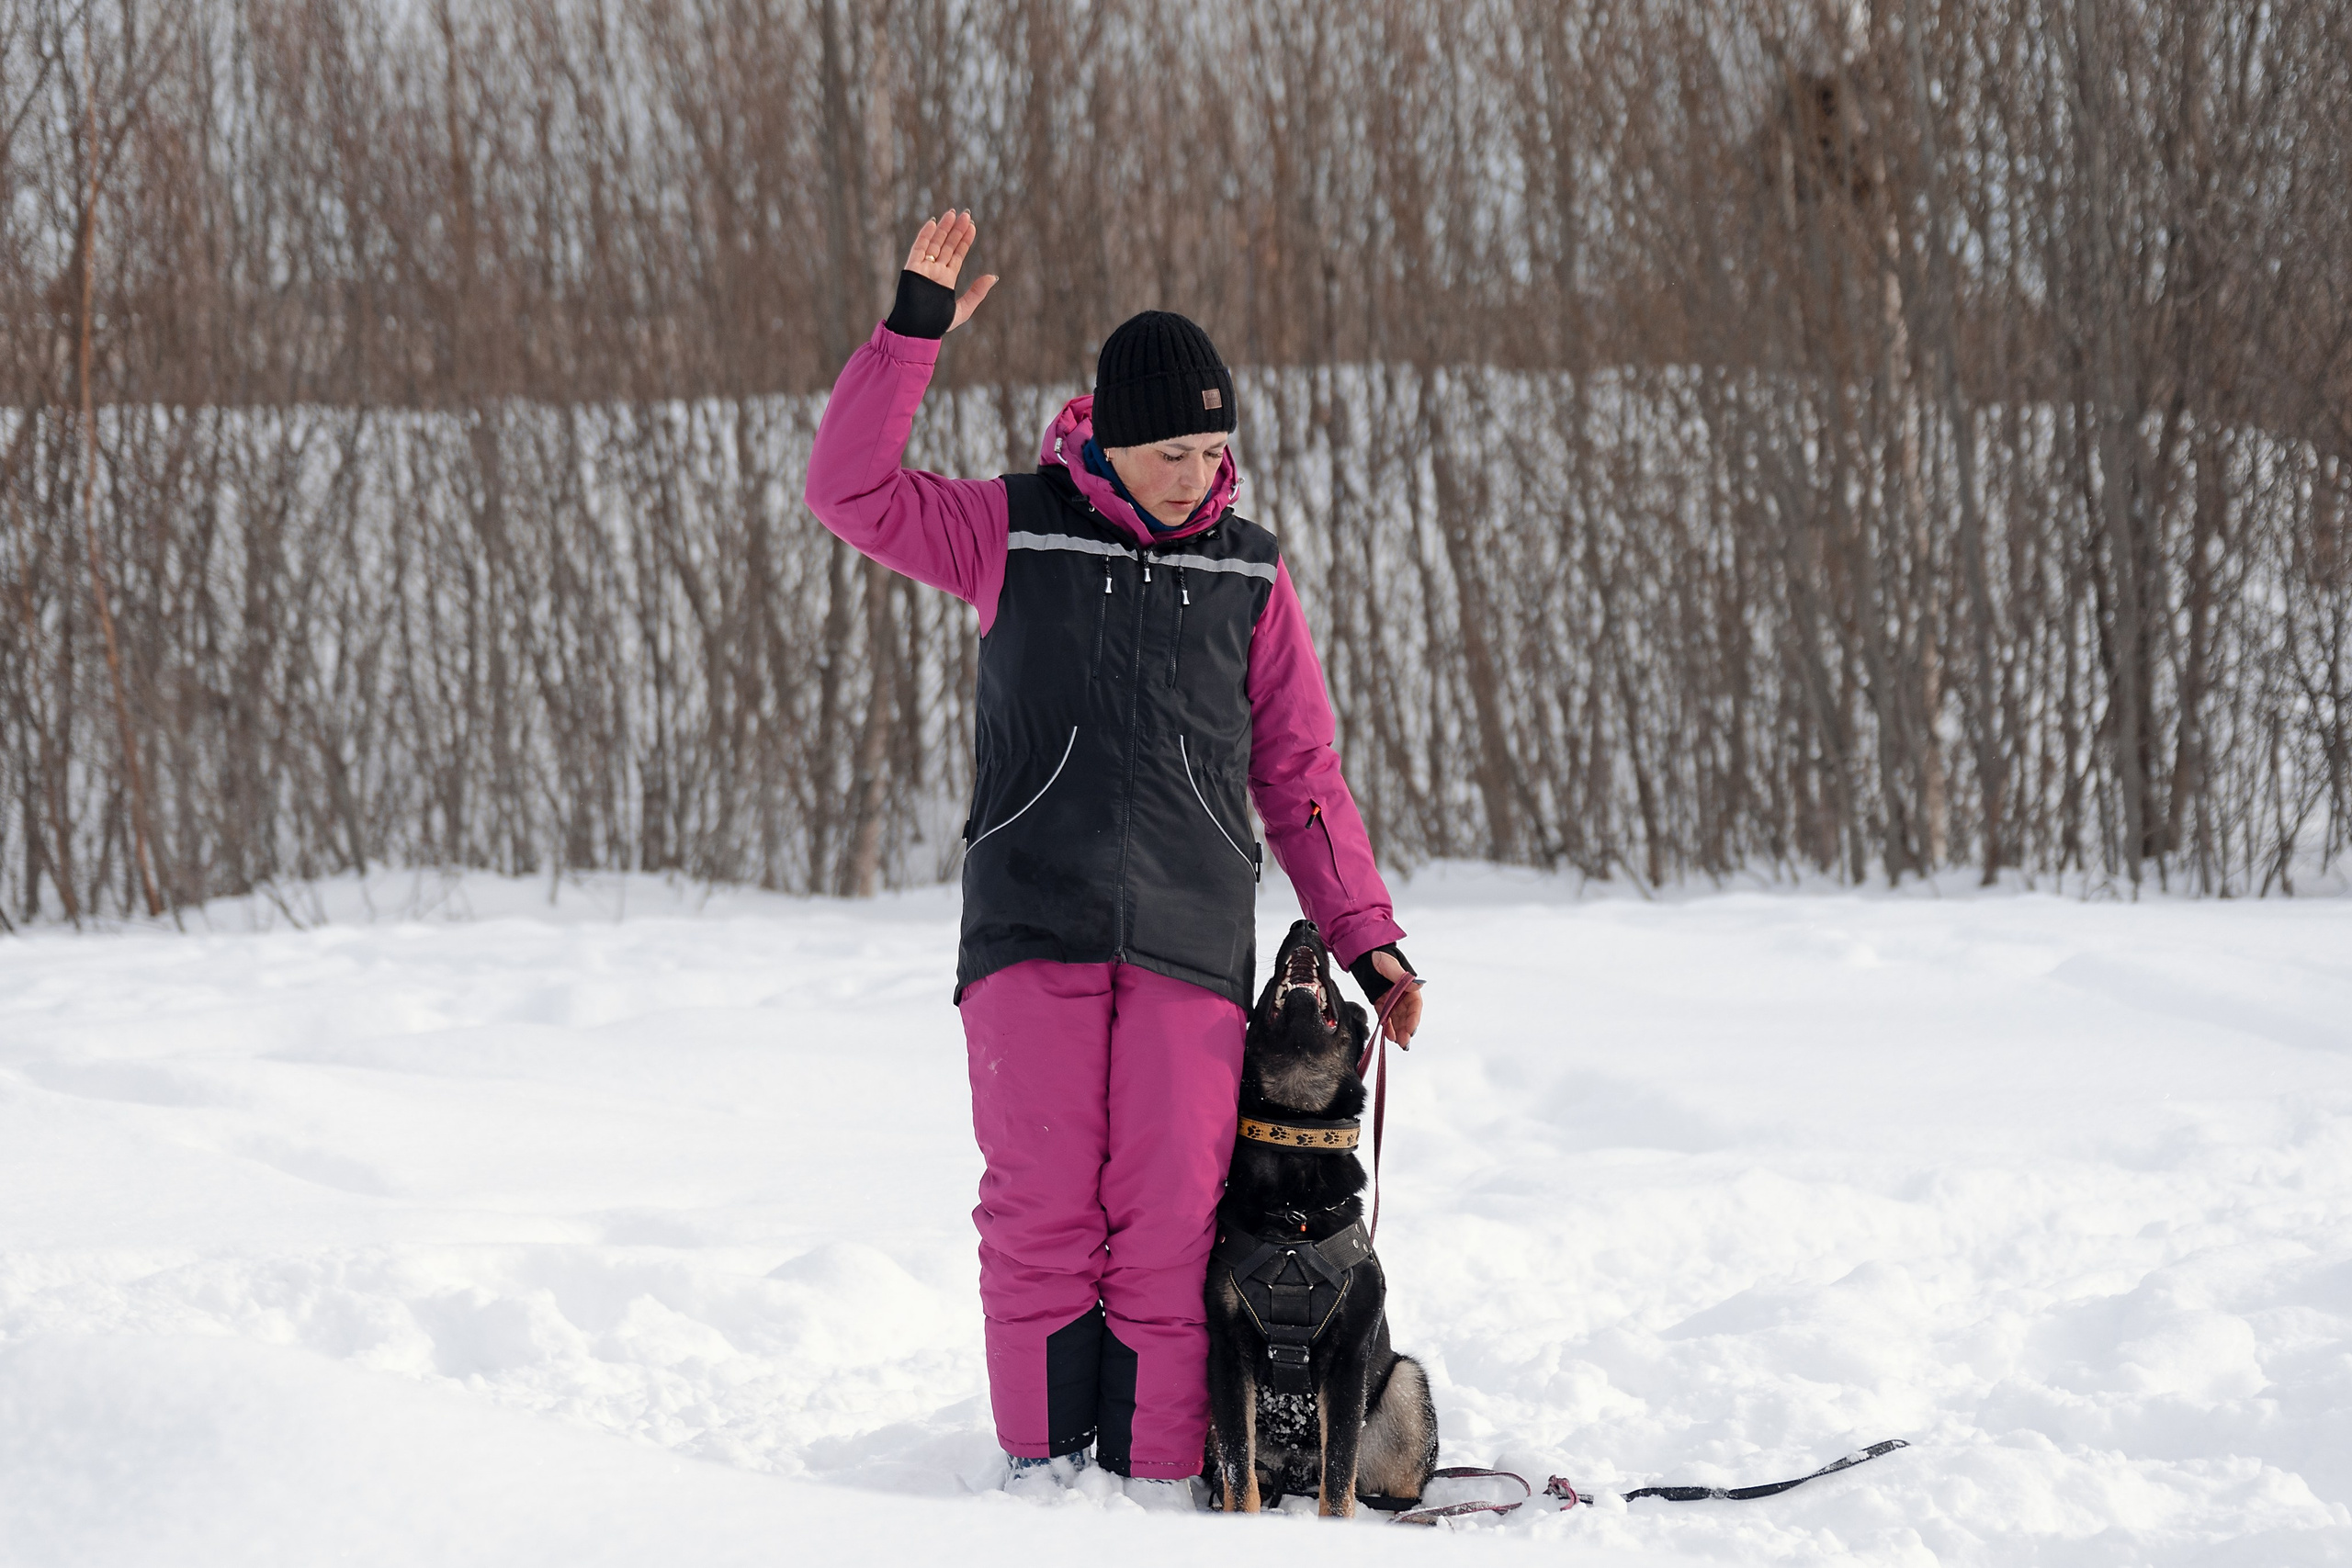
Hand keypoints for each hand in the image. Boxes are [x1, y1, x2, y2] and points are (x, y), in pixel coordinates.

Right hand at [902, 209, 996, 331]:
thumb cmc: (937, 324)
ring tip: (953, 213)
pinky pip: (918, 248)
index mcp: (946, 279)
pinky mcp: (912, 268)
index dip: (964, 240)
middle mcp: (935, 271)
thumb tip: (994, 277)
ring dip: (943, 228)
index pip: (957, 254)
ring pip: (934, 243)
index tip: (972, 226)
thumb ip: (978, 293)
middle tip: (965, 214)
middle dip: (956, 230)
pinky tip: (933, 222)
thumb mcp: (964, 309)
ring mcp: (923, 268)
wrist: (917, 331)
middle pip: (947, 245)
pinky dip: (925, 235)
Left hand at [1371, 951, 1421, 1046]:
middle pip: (1406, 1014)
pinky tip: (1388, 1035)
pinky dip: (1387, 1026)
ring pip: (1396, 1018)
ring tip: (1398, 1043)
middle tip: (1405, 1042)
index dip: (1414, 1018)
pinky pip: (1385, 1016)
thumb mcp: (1390, 964)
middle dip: (1406, 1029)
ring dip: (1398, 1030)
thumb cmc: (1379, 954)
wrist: (1362, 953)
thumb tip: (1418, 985)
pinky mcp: (1380, 1001)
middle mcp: (1401, 993)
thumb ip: (1402, 977)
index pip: (1415, 1004)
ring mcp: (1391, 998)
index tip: (1410, 1029)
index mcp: (1408, 984)